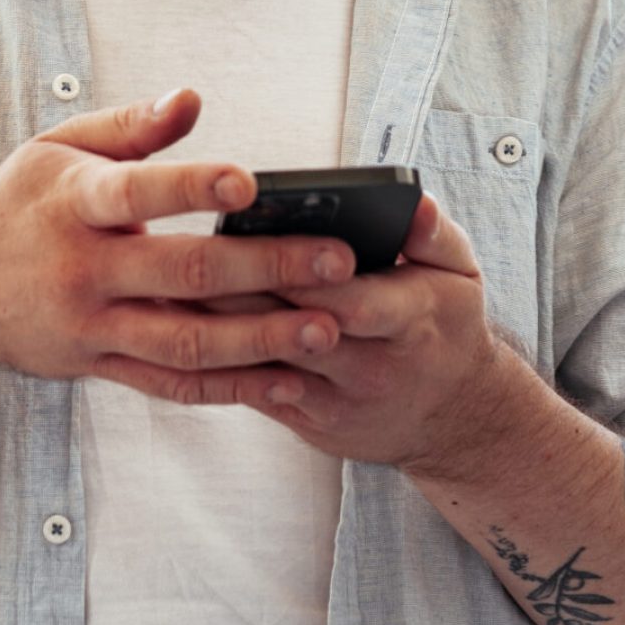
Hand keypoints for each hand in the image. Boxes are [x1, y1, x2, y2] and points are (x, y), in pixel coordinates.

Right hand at [0, 89, 356, 388]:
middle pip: (181, 272)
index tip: (249, 182)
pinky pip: (172, 384)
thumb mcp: (58, 148)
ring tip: (327, 327)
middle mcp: (82, 270)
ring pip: (185, 341)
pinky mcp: (99, 367)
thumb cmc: (20, 204)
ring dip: (261, 339)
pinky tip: (285, 380)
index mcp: (72, 203)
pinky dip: (231, 386)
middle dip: (264, 268)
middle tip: (335, 261)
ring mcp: (91, 327)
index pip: (135, 191)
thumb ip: (130, 127)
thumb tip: (192, 97)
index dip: (191, 185)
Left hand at [103, 181, 508, 477]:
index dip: (303, 273)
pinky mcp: (309, 421)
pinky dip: (214, 365)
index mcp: (411, 319)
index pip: (352, 297)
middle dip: (242, 295)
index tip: (254, 236)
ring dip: (214, 330)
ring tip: (162, 292)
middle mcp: (371, 365)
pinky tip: (172, 333)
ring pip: (264, 362)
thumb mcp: (461, 275)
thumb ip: (434, 235)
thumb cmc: (447, 326)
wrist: (453, 419)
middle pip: (295, 328)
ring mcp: (337, 399)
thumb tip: (412, 202)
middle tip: (184, 257)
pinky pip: (255, 393)